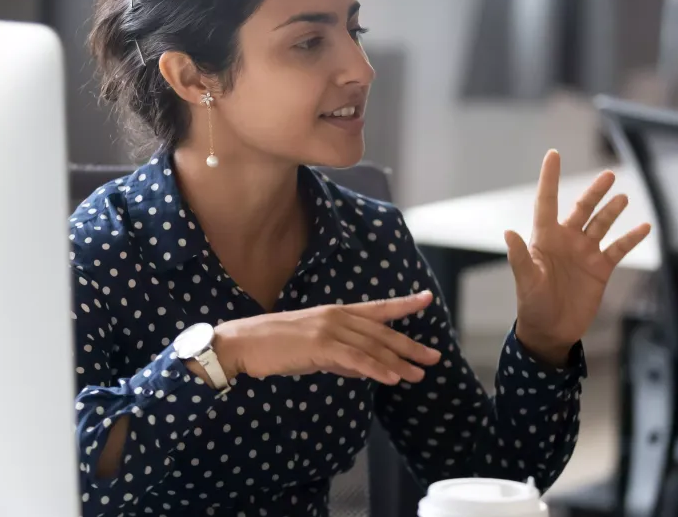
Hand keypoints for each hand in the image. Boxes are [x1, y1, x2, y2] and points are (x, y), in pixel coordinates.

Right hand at [211, 291, 441, 384]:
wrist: (243, 344)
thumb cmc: (275, 347)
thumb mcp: (314, 349)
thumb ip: (340, 356)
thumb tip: (362, 368)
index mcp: (336, 313)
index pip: (377, 308)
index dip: (403, 304)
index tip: (426, 299)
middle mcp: (337, 316)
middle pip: (382, 332)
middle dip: (410, 346)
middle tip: (434, 357)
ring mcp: (329, 329)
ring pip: (372, 347)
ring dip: (398, 362)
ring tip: (418, 375)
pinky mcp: (319, 345)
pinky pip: (355, 359)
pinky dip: (376, 369)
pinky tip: (391, 378)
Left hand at [505, 150, 651, 362]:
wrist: (551, 331)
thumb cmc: (532, 305)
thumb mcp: (525, 281)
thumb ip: (520, 257)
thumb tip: (509, 232)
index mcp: (545, 238)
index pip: (547, 201)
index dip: (550, 178)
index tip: (553, 154)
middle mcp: (566, 240)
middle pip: (582, 208)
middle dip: (595, 191)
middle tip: (608, 175)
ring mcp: (585, 253)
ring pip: (602, 224)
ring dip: (612, 211)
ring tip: (623, 197)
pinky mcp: (600, 269)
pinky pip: (618, 249)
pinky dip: (631, 238)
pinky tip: (644, 227)